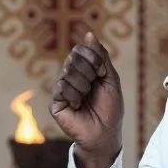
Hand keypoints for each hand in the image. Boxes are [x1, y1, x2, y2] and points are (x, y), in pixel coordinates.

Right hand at [50, 32, 122, 167]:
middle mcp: (70, 77)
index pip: (80, 50)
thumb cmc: (111, 108)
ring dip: (84, 85)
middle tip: (94, 88)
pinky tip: (78, 106)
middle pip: (74, 58)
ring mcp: (62, 89)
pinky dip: (75, 95)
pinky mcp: (55, 103)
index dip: (93, 57)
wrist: (106, 133)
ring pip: (68, 72)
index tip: (101, 72)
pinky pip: (62, 87)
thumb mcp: (110, 79)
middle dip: (90, 72)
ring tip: (86, 99)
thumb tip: (89, 34)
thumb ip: (100, 57)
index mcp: (84, 70)